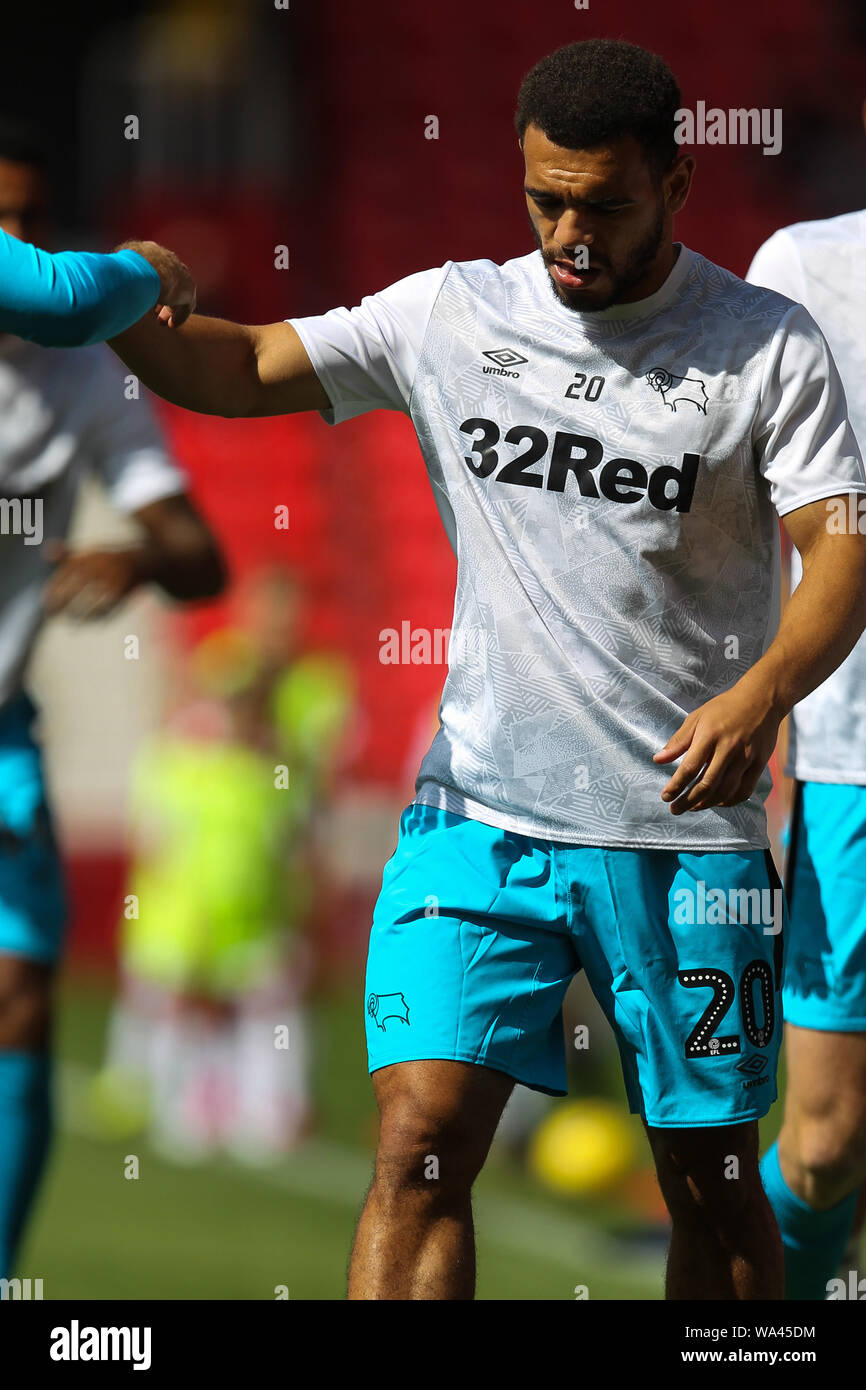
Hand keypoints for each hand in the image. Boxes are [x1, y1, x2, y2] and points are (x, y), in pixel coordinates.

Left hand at [43, 543, 142, 619]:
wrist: (140, 561)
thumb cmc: (106, 559)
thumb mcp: (87, 553)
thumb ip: (66, 554)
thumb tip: (46, 551)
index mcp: (89, 556)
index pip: (65, 574)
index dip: (53, 589)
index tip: (45, 602)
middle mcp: (100, 566)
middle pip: (76, 587)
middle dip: (62, 602)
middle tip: (51, 614)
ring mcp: (112, 579)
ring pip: (91, 600)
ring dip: (78, 613)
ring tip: (68, 621)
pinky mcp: (123, 592)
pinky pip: (107, 607)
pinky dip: (96, 617)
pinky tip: (86, 622)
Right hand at [116, 240, 195, 327]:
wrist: (141, 272)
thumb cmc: (121, 269)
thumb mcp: (113, 269)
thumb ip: (112, 274)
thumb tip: (98, 280)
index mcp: (150, 250)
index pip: (152, 267)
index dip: (148, 283)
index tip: (143, 295)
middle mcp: (167, 258)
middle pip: (168, 279)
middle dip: (161, 296)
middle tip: (154, 311)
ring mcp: (180, 273)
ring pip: (178, 293)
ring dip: (170, 308)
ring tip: (162, 322)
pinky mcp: (187, 289)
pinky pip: (186, 305)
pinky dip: (178, 316)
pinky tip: (171, 325)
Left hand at [653, 677, 782, 813]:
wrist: (762, 699)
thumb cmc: (724, 708)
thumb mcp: (697, 718)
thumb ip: (678, 741)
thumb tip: (658, 760)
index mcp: (709, 735)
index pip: (690, 767)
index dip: (676, 785)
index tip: (665, 797)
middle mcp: (729, 748)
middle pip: (707, 784)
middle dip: (688, 801)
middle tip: (675, 809)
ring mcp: (746, 757)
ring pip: (725, 791)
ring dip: (707, 803)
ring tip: (693, 807)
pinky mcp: (760, 763)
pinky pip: (744, 790)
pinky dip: (730, 801)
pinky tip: (718, 802)